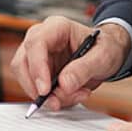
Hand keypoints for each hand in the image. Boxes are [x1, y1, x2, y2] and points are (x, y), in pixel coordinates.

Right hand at [9, 16, 129, 111]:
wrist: (109, 54)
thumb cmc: (106, 48)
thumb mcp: (103, 56)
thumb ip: (84, 69)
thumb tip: (64, 84)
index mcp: (56, 27)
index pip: (36, 44)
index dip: (37, 68)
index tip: (45, 89)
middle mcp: (42, 39)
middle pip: (22, 62)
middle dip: (36, 87)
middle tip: (55, 102)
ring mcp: (38, 56)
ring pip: (25, 78)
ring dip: (46, 95)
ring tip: (74, 96)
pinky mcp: (39, 72)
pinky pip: (35, 88)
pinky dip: (52, 98)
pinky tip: (72, 95)